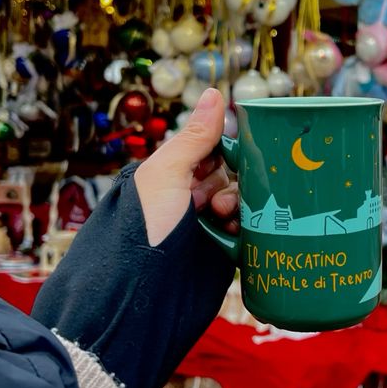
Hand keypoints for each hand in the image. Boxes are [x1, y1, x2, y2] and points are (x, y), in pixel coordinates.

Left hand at [134, 88, 237, 245]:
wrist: (139, 294)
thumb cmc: (141, 228)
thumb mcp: (166, 174)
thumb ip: (195, 137)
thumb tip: (215, 93)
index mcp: (170, 176)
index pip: (211, 151)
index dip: (226, 151)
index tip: (235, 155)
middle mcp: (187, 200)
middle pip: (230, 176)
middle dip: (231, 183)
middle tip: (216, 200)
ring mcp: (204, 228)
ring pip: (241, 204)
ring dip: (239, 206)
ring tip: (224, 217)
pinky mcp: (220, 254)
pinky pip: (246, 233)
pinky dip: (248, 230)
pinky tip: (239, 233)